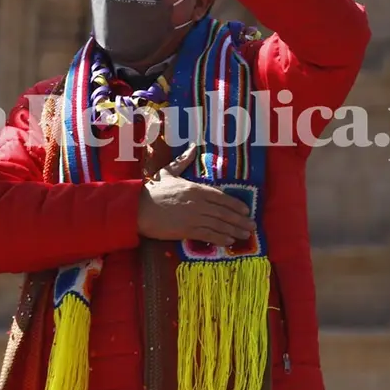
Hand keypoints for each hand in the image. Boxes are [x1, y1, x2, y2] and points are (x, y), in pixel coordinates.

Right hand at [138, 144, 254, 245]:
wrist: (138, 209)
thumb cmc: (153, 190)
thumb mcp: (169, 172)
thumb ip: (183, 161)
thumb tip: (192, 147)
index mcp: (195, 188)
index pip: (221, 196)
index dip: (235, 203)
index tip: (246, 209)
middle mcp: (198, 203)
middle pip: (224, 212)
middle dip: (240, 219)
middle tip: (252, 225)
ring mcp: (193, 217)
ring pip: (219, 224)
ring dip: (234, 230)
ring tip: (245, 235)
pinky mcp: (187, 230)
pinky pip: (208, 235)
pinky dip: (220, 239)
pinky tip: (229, 242)